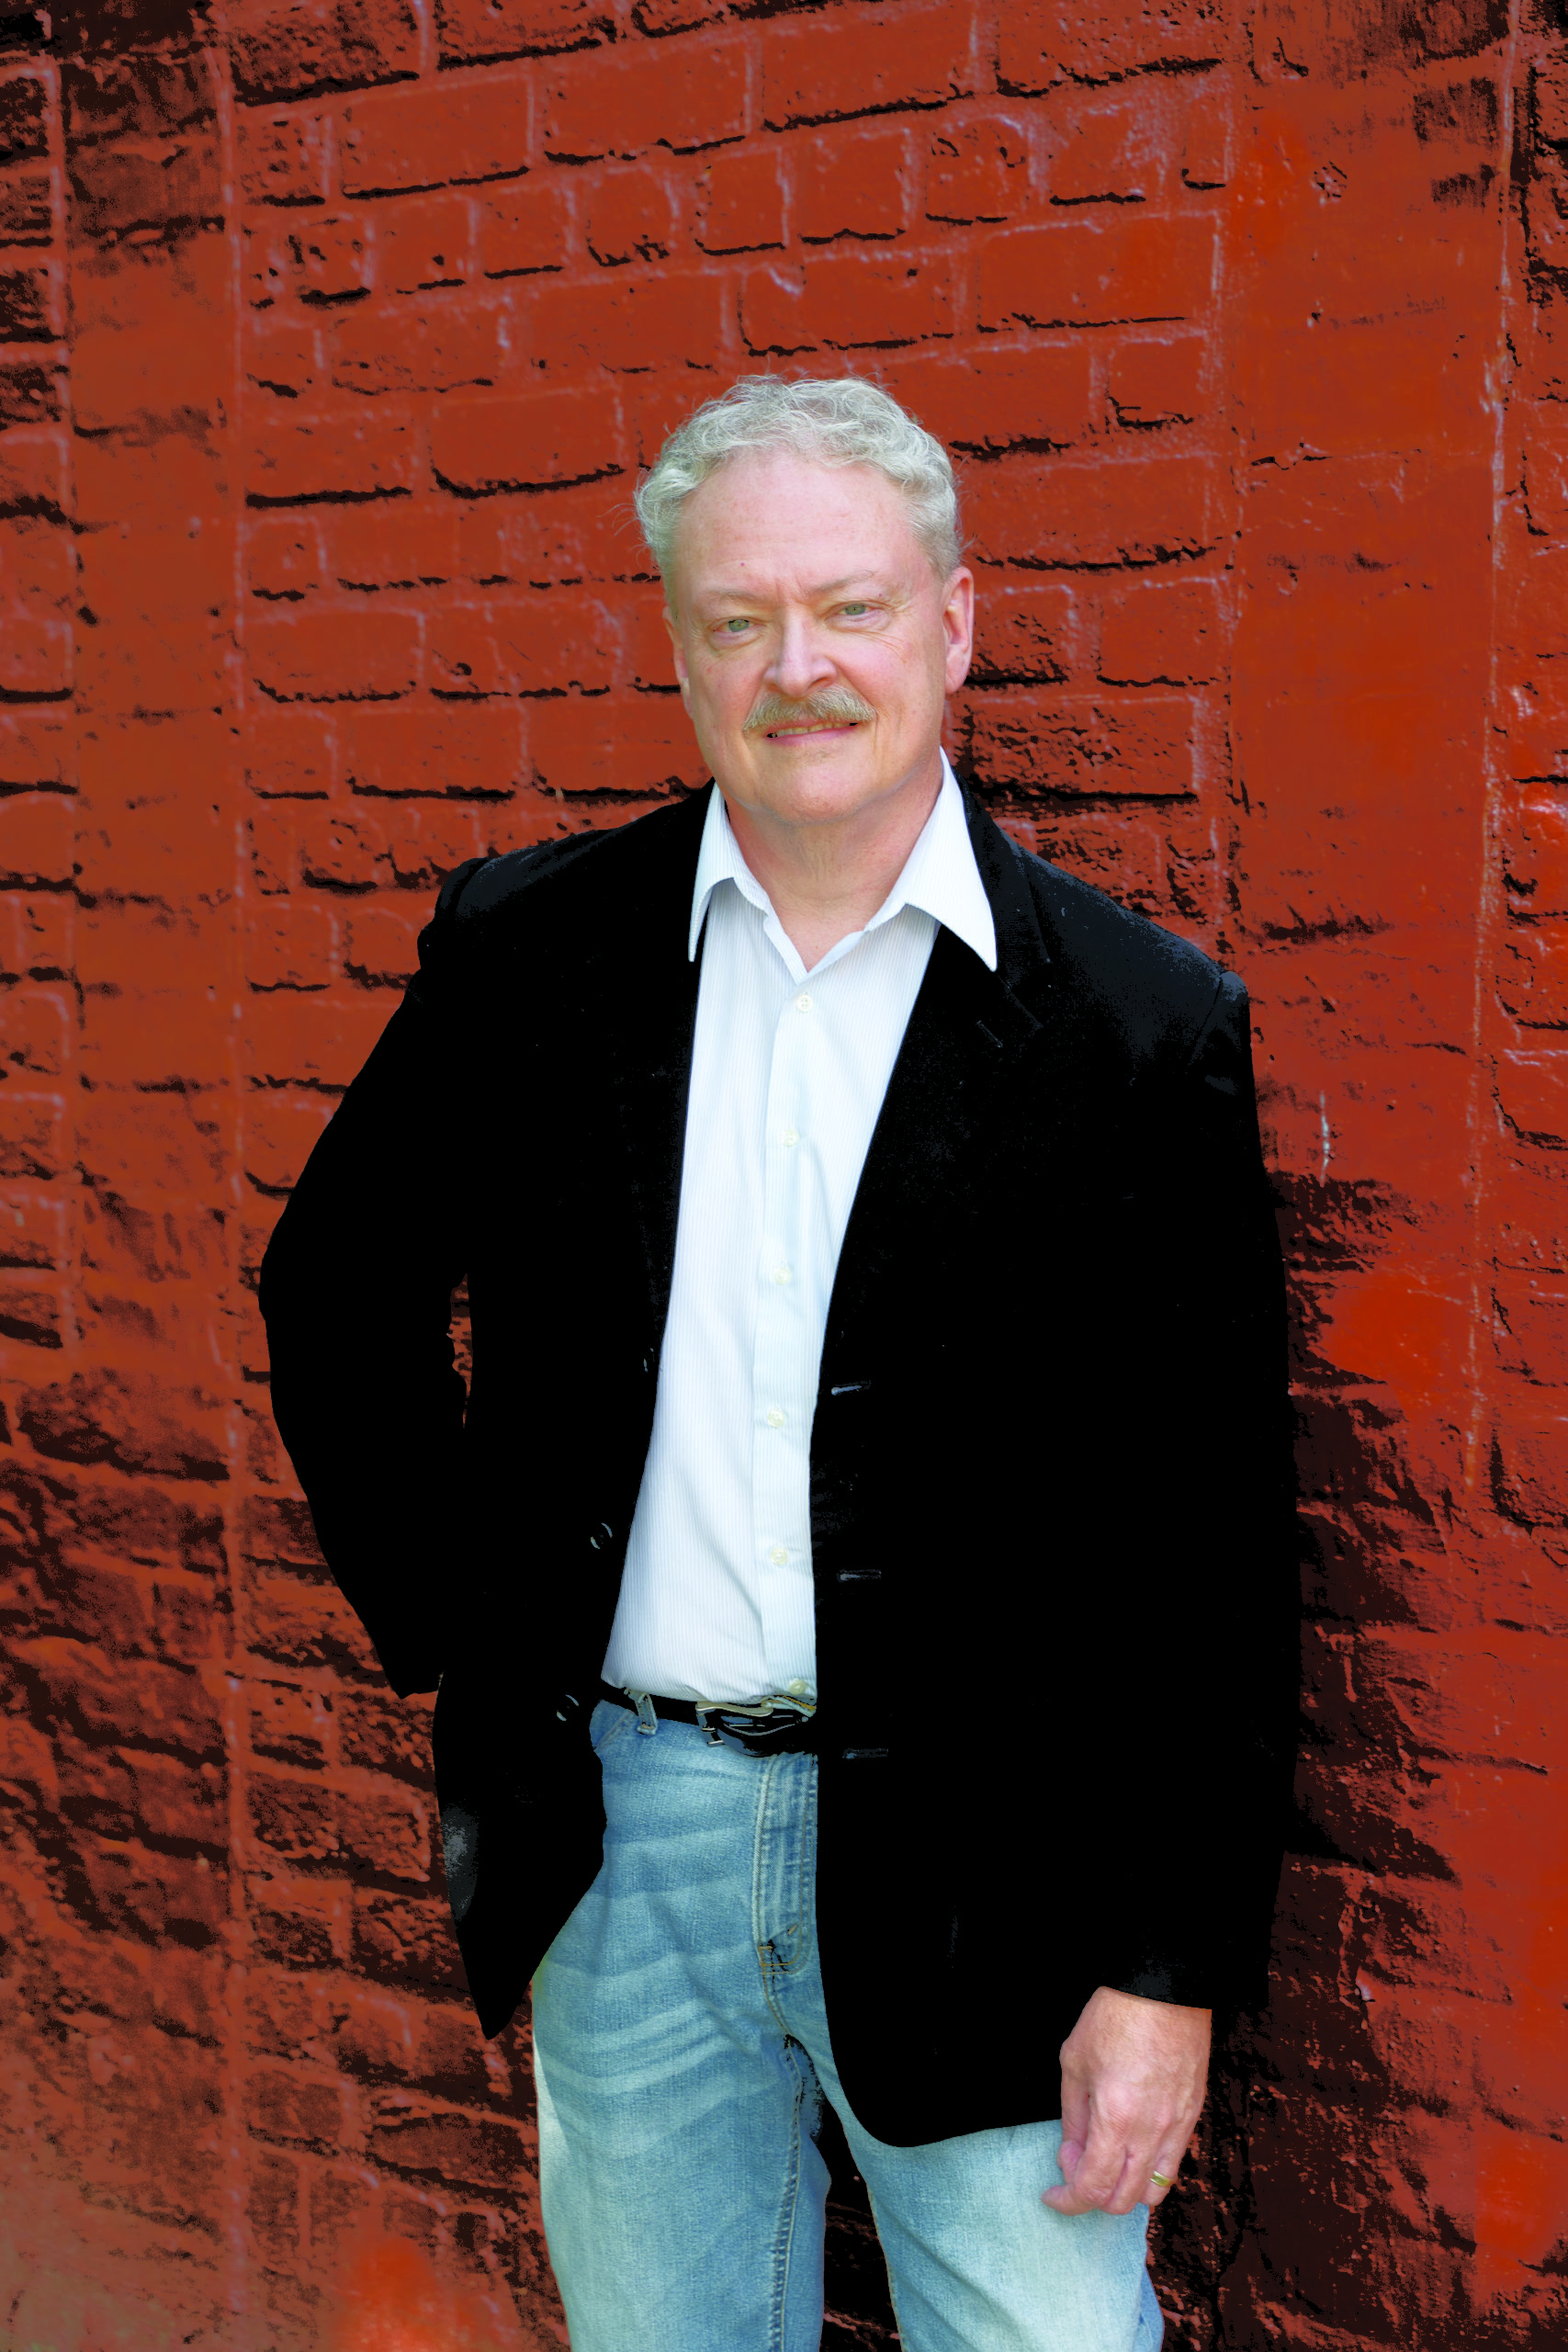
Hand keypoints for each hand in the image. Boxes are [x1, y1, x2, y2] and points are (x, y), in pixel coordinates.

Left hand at [1042, 1986, 1209, 2217]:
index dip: (1068, 2199)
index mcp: (1116, 2119)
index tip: (1052, 2193)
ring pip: (1153, 2192)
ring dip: (1124, 2188)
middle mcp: (1152, 2132)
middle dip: (1091, 2194)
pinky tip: (1130, 2143)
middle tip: (1075, 2160)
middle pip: (1123, 2200)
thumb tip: (1072, 2153)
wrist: (1163, 1988)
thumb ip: (1072, 2117)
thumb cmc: (1114, 2018)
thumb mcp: (1074, 2062)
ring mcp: (1178, 2127)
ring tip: (1105, 2157)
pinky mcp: (1193, 2116)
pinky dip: (1148, 2170)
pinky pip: (1171, 2164)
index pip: (1093, 2187)